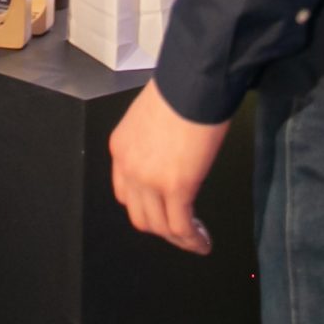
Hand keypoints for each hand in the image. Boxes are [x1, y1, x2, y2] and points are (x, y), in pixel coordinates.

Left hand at [109, 81, 229, 253]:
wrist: (194, 80)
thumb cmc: (181, 89)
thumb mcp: (152, 118)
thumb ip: (153, 142)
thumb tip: (171, 156)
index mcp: (120, 148)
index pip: (125, 192)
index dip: (145, 206)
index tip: (162, 210)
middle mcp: (128, 168)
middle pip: (139, 215)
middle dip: (160, 227)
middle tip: (180, 230)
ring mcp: (149, 180)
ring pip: (160, 226)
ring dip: (179, 238)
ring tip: (196, 240)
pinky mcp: (176, 187)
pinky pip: (180, 226)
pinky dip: (192, 240)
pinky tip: (203, 242)